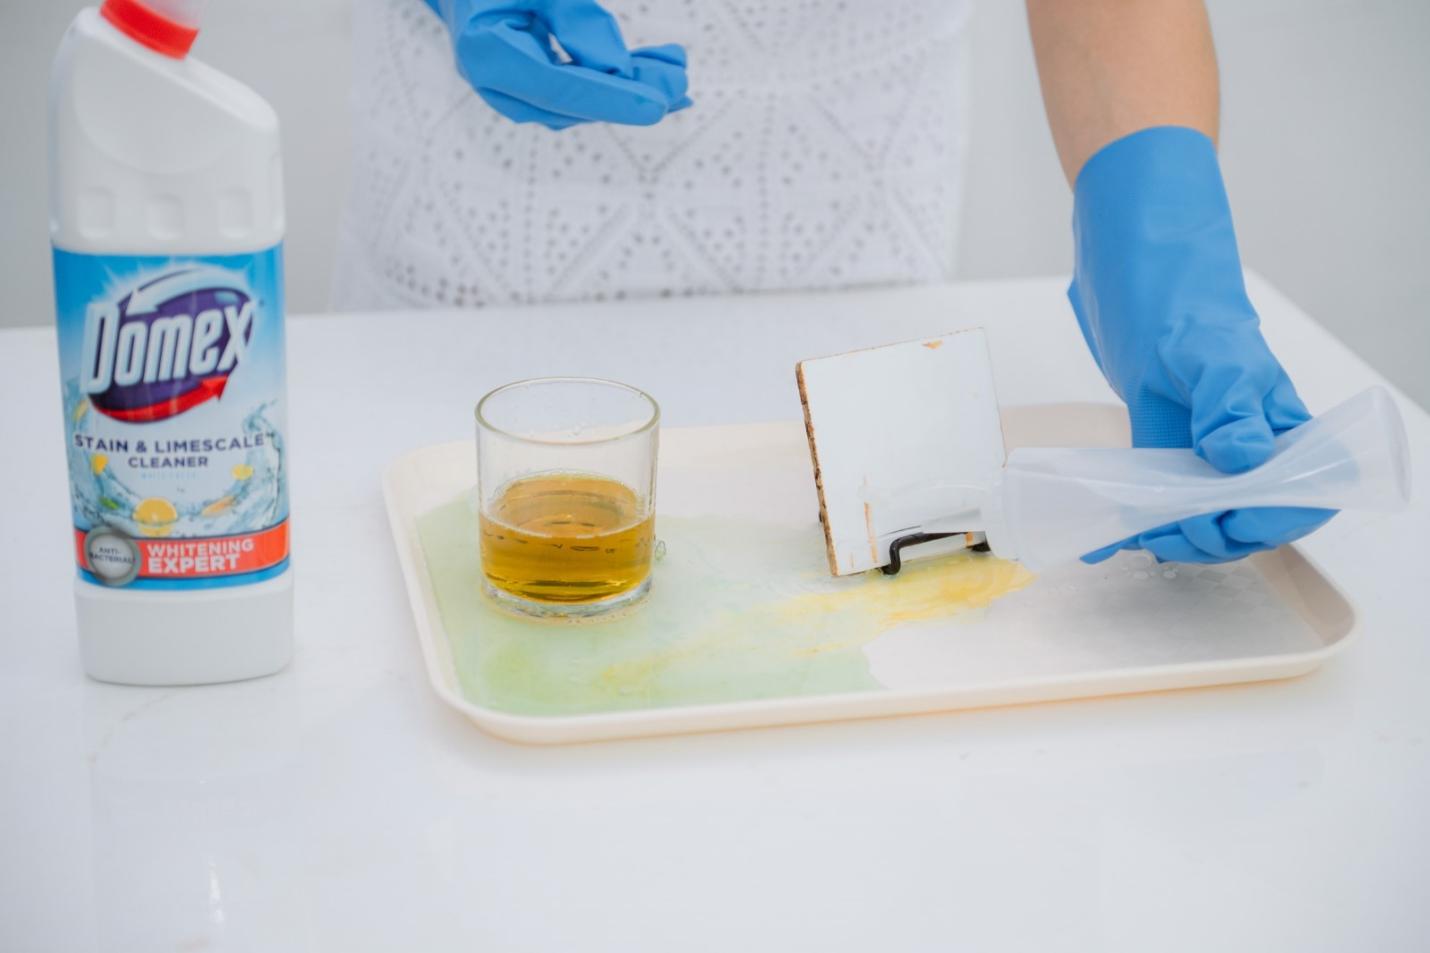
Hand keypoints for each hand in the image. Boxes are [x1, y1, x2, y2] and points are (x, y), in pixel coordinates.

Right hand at [424, 0, 690, 129]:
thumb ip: (577, 21)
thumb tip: (619, 73)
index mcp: (486, 49)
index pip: (559, 85)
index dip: (613, 98)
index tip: (658, 104)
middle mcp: (492, 81)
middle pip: (573, 103)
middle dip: (632, 93)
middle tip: (681, 79)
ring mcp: (507, 90)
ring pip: (579, 104)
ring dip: (630, 90)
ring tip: (676, 71)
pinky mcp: (526, 89)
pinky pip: (575, 95)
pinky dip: (615, 86)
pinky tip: (654, 77)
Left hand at [1069, 127, 1334, 564]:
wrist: (1131, 268)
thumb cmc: (1181, 297)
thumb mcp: (1207, 350)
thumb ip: (1229, 404)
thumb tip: (1243, 460)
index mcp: (1279, 419)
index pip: (1303, 492)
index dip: (1273, 519)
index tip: (1228, 521)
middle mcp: (1247, 440)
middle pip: (1248, 516)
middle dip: (1213, 537)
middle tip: (1168, 534)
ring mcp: (1202, 446)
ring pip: (1200, 515)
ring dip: (1170, 537)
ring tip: (1132, 536)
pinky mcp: (1160, 446)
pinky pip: (1154, 496)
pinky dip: (1130, 521)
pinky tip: (1101, 536)